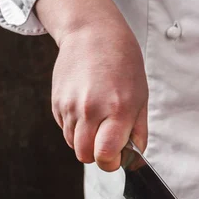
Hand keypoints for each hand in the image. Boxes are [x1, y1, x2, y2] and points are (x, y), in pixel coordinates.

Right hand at [36, 0, 147, 170]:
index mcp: (117, 111)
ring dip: (85, 141)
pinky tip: (87, 110)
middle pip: (85, 155)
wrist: (94, 35)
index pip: (105, 155)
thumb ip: (138, 132)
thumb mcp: (141, 98)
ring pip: (72, 144)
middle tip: (108, 143)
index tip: (117, 158)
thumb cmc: (123, 66)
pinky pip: (64, 129)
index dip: (111, 163)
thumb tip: (134, 158)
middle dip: (97, 155)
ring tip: (99, 122)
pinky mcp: (56, 102)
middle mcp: (90, 110)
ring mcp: (70, 106)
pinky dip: (75, 128)